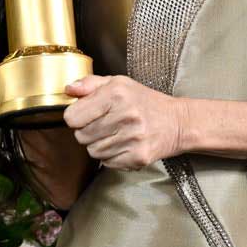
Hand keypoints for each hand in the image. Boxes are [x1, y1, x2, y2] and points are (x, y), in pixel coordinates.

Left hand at [62, 74, 185, 169]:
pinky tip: (123, 144)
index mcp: (116, 94)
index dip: (76, 116)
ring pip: (92, 151)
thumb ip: (90, 84)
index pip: (73, 117)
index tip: (87, 114)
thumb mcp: (118, 83)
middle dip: (87, 131)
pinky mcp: (137, 157)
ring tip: (115, 134)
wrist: (177, 122)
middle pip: (80, 136)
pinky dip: (111, 156)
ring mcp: (132, 139)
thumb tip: (69, 90)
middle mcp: (125, 116)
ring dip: (99, 144)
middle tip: (104, 124)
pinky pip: (106, 162)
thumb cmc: (145, 101)